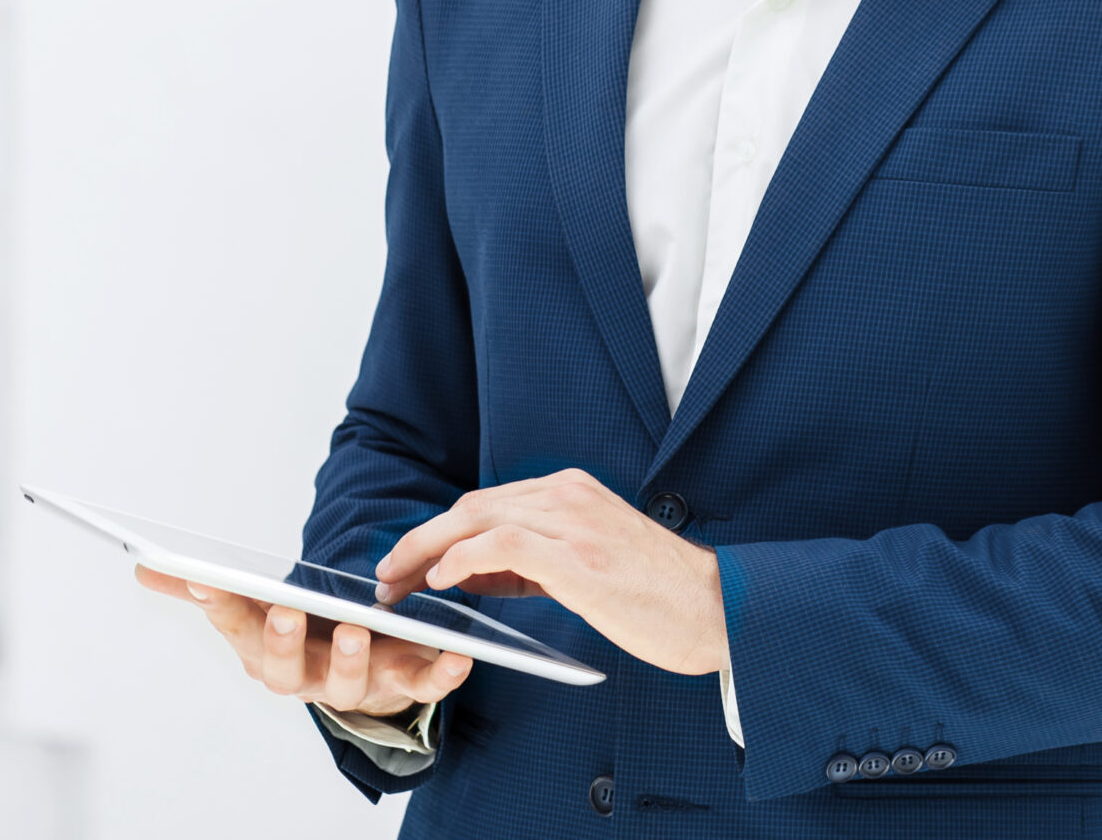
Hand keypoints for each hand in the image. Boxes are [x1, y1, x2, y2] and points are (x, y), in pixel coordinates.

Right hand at [132, 565, 471, 715]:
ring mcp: (357, 684)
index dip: (222, 608)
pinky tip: (456, 654)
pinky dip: (441, 674)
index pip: (237, 630)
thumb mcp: (253, 610)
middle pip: (287, 670)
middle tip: (283, 611)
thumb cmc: (303, 636)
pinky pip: (424, 687)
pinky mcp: (404, 684)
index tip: (208, 579)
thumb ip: (202, 588)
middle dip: (283, 641)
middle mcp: (309, 676)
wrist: (362, 675)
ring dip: (350, 658)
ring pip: (350, 681)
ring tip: (354, 627)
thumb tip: (146, 566)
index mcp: (268, 654)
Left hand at [373, 469, 728, 676]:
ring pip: (477, 518)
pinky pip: (502, 544)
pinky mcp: (578, 556)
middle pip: (471, 506)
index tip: (405, 564)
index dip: (437, 532)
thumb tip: (475, 571)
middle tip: (385, 577)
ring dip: (426, 550)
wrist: (716, 608)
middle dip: (418, 540)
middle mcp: (568, 494)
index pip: (486, 502)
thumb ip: (534, 561)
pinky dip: (463, 557)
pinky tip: (440, 580)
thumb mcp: (589, 564)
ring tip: (397, 584)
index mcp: (572, 491)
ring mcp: (574, 521)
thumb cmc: (657, 595)